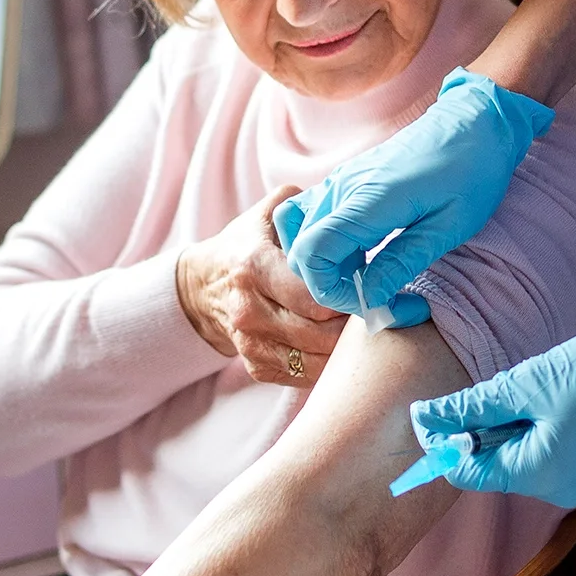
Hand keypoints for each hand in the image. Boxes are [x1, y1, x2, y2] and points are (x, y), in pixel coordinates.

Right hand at [179, 187, 348, 384]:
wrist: (204, 288)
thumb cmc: (247, 247)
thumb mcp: (267, 216)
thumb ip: (301, 204)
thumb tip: (339, 200)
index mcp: (254, 267)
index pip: (314, 296)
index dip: (348, 294)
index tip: (366, 284)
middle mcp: (248, 310)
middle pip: (322, 333)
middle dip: (353, 322)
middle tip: (371, 307)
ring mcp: (251, 344)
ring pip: (317, 360)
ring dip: (346, 346)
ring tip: (358, 325)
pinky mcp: (256, 368)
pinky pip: (306, 376)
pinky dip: (328, 363)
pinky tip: (337, 343)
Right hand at [274, 69, 553, 313]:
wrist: (475, 124)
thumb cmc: (472, 172)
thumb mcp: (450, 226)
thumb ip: (404, 261)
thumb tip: (369, 297)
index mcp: (369, 198)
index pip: (313, 254)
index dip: (333, 291)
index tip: (374, 303)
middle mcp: (342, 188)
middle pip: (301, 252)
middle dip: (333, 287)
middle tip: (381, 298)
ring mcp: (338, 183)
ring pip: (300, 237)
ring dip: (326, 268)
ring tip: (370, 278)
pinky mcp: (342, 183)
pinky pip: (310, 221)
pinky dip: (324, 248)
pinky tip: (361, 257)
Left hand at [408, 307, 575, 507]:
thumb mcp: (528, 383)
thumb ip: (474, 406)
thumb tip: (428, 417)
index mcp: (539, 473)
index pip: (469, 471)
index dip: (445, 442)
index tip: (430, 413)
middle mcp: (558, 490)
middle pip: (496, 466)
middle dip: (483, 430)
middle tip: (492, 389)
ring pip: (522, 459)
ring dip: (512, 427)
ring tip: (532, 390)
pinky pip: (549, 456)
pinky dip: (538, 432)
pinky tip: (553, 401)